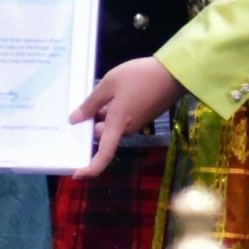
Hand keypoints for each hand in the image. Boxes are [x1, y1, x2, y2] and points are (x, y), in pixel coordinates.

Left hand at [71, 57, 179, 177]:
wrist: (174, 73)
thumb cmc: (141, 76)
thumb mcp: (110, 83)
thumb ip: (91, 103)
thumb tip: (75, 119)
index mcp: (118, 124)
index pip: (104, 154)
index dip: (90, 168)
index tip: (77, 175)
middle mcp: (127, 129)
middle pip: (103, 135)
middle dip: (94, 123)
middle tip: (88, 101)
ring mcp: (137, 124)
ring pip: (112, 125)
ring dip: (104, 113)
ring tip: (105, 90)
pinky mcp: (143, 117)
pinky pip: (122, 119)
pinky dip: (115, 110)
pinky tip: (117, 91)